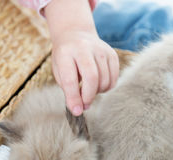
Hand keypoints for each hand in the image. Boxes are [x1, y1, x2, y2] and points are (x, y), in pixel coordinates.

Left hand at [44, 0, 118, 115]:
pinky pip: (113, 79)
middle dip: (89, 96)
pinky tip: (98, 84)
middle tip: (85, 104)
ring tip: (89, 90)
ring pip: (104, 80)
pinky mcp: (112, 54)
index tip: (76, 111)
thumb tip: (80, 109)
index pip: (70, 79)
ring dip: (97, 92)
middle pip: (92, 77)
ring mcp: (101, 49)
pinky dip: (106, 87)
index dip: (74, 97)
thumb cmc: (65, 58)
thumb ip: (68, 90)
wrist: (75, 35)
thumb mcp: (59, 71)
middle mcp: (84, 48)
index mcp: (66, 53)